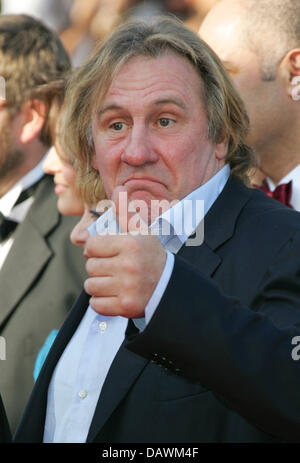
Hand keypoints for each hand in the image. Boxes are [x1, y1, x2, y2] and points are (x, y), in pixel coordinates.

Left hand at [84, 187, 166, 317]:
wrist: (169, 286)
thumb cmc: (151, 256)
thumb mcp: (142, 232)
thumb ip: (126, 211)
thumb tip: (119, 187)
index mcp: (130, 245)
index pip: (91, 245)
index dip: (97, 249)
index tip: (107, 252)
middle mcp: (128, 266)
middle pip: (90, 267)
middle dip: (98, 267)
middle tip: (113, 268)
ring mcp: (127, 288)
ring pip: (91, 286)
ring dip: (99, 285)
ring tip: (114, 281)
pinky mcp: (125, 307)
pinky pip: (96, 305)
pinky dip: (102, 302)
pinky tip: (115, 295)